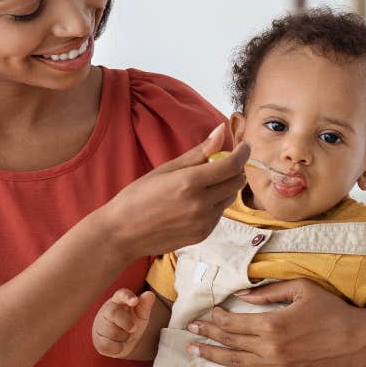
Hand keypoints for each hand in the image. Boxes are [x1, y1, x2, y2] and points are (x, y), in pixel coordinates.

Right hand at [92, 289, 156, 357]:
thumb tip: (150, 295)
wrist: (122, 341)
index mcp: (119, 300)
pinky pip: (107, 345)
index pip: (121, 294)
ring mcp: (100, 324)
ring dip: (124, 337)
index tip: (135, 301)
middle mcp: (107, 310)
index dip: (127, 297)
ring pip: (111, 331)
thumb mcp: (141, 314)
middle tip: (134, 329)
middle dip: (126, 323)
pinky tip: (119, 345)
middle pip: (113, 313)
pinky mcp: (98, 339)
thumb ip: (145, 305)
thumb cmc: (131, 322)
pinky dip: (117, 348)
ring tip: (125, 336)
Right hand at [93, 123, 248, 260]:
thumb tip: (221, 131)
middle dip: (234, 170)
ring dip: (224, 188)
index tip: (243, 146)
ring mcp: (203, 222)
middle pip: (237, 182)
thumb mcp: (166, 169)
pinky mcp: (203, 235)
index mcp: (190, 183)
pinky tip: (193, 203)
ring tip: (200, 186)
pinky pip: (219, 214)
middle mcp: (201, 204)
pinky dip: (214, 204)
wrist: (122, 233)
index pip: (232, 164)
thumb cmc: (137, 197)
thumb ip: (198, 152)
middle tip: (219, 164)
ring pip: (230, 198)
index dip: (242, 153)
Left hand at [184, 278, 365, 366]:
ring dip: (212, 357)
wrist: (359, 341)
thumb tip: (240, 295)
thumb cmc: (332, 310)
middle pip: (230, 342)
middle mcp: (271, 347)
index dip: (216, 318)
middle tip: (190, 331)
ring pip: (236, 363)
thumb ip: (268, 292)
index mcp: (273, 323)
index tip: (205, 314)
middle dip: (208, 335)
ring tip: (194, 351)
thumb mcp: (301, 289)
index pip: (234, 322)